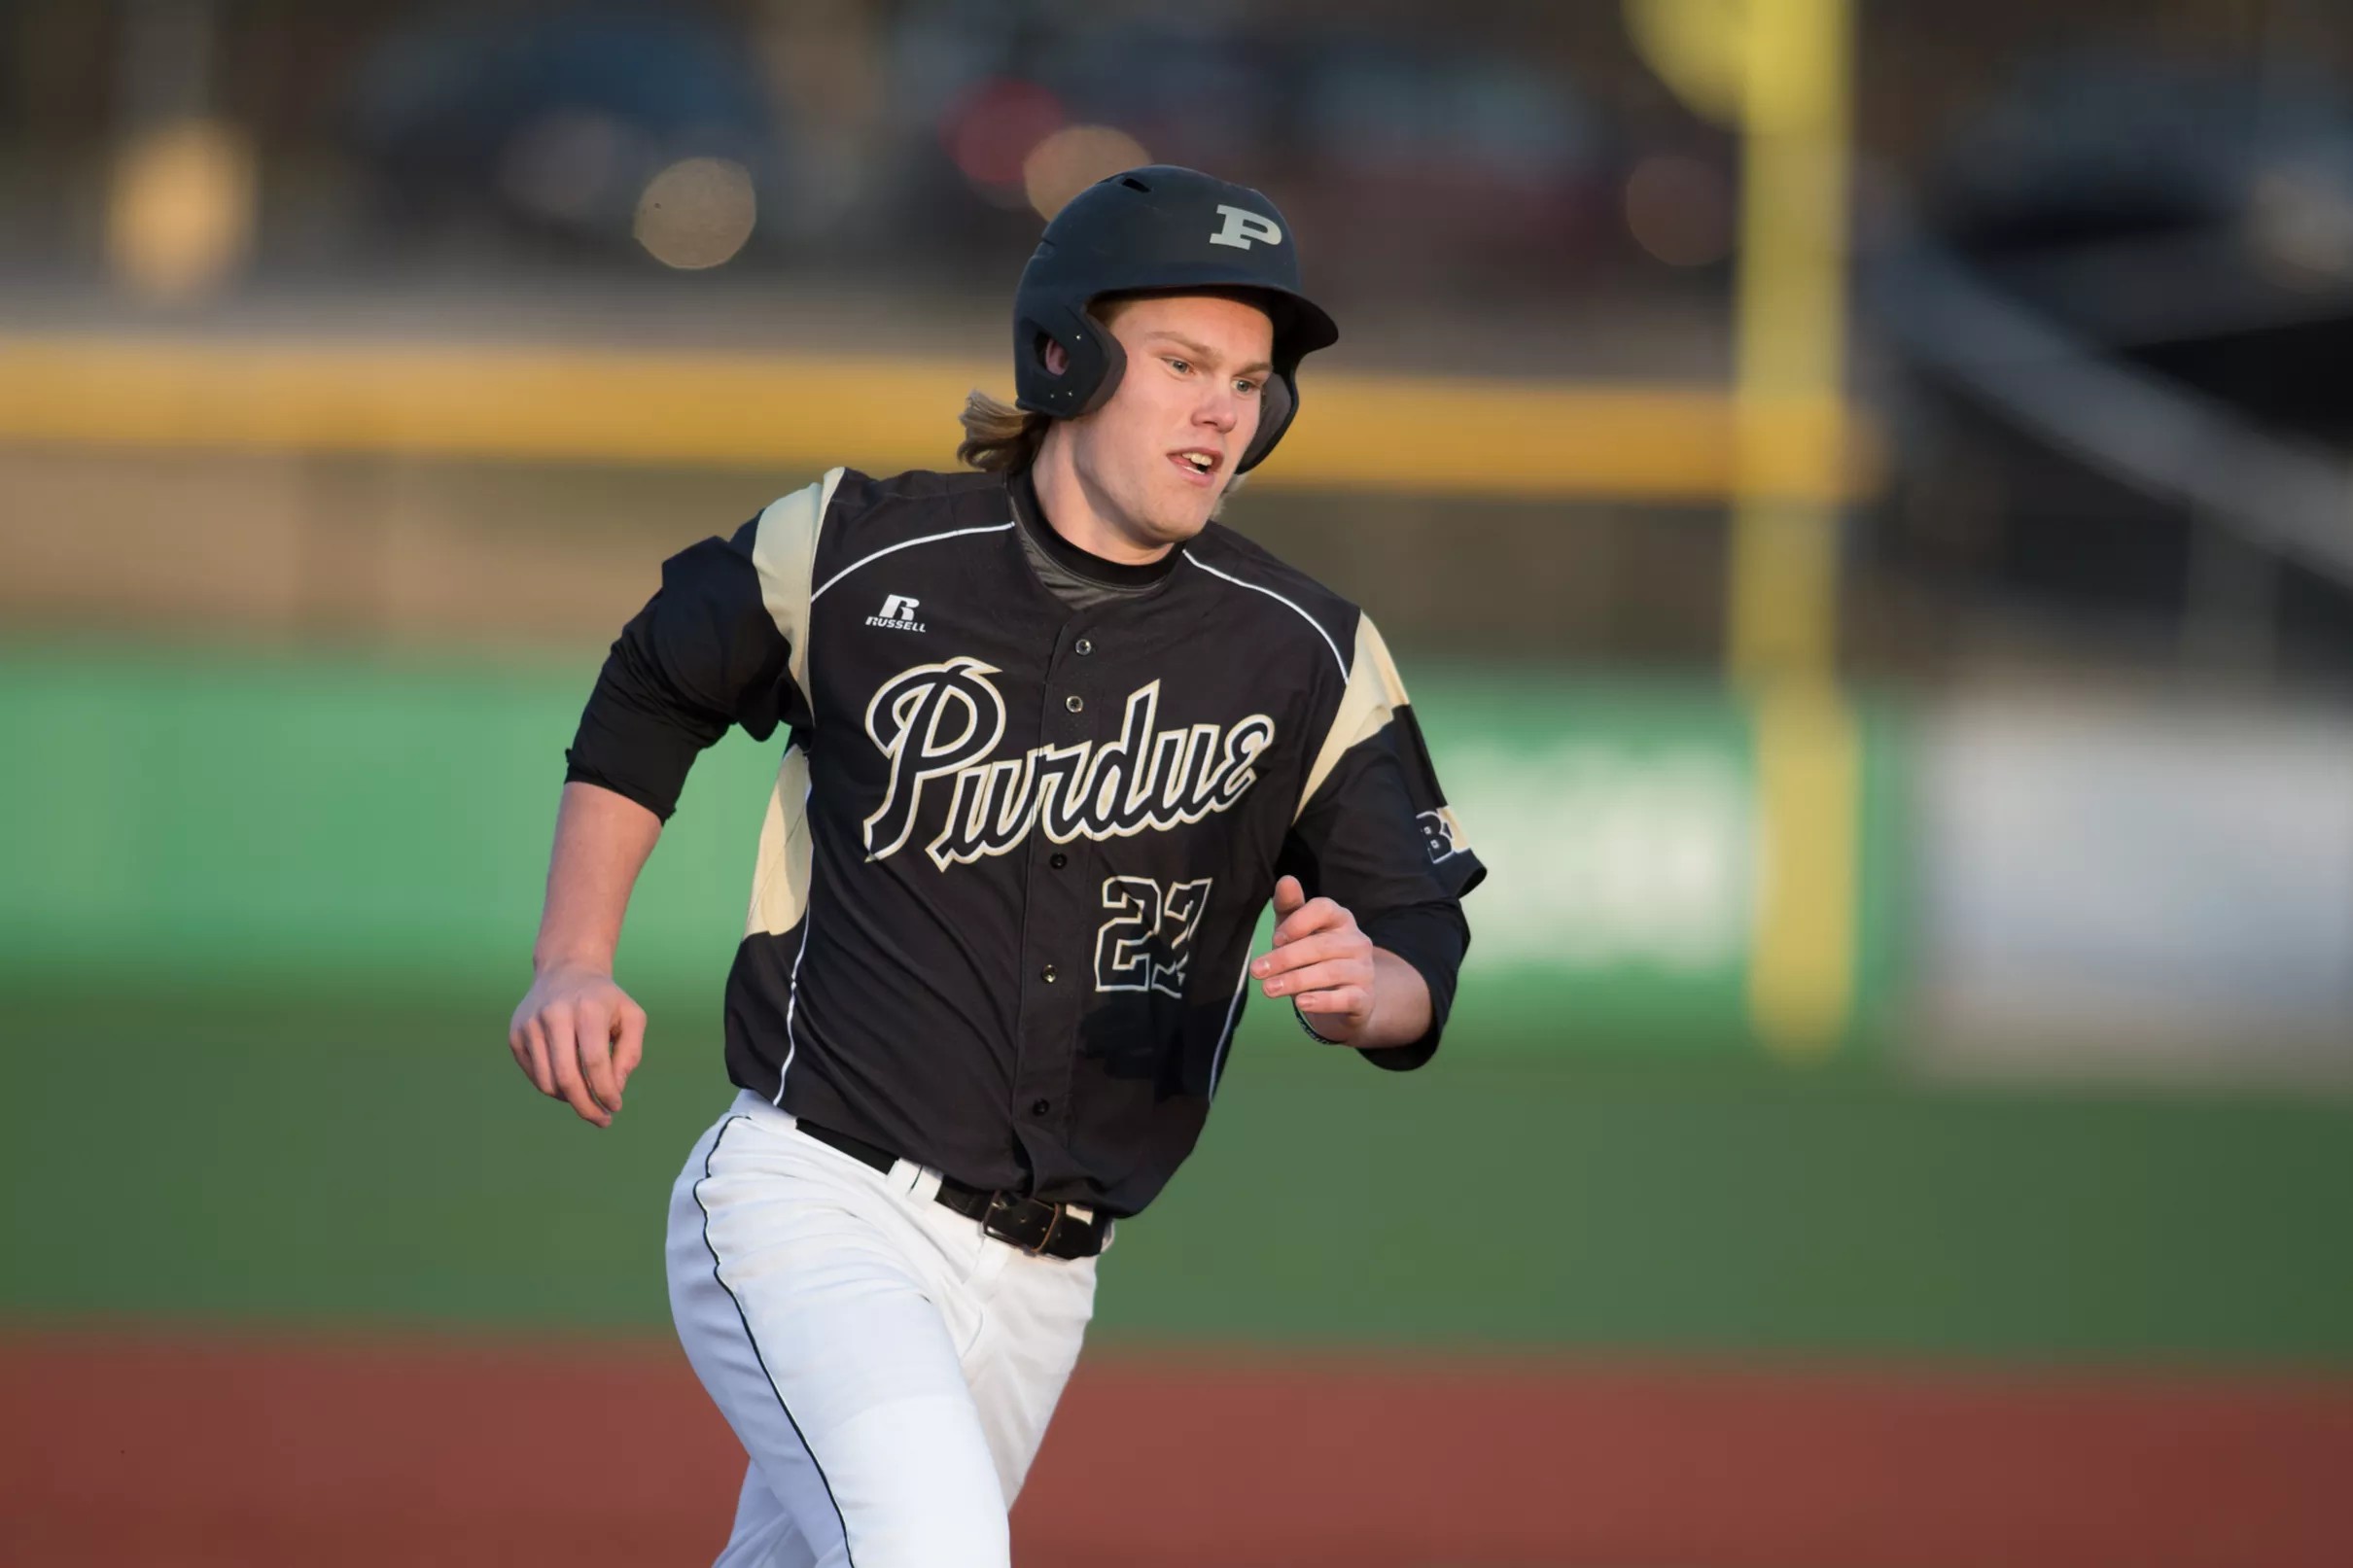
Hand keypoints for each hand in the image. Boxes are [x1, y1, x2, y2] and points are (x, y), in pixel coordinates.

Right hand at [508, 965, 646, 1127]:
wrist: (565, 971)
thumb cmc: (605, 1000)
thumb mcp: (632, 1018)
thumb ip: (630, 1054)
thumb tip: (613, 1089)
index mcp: (587, 1009)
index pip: (594, 1062)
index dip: (605, 1091)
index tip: (615, 1107)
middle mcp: (554, 1015)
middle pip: (567, 1078)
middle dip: (586, 1107)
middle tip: (601, 1120)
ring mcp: (530, 1025)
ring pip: (547, 1082)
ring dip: (570, 1099)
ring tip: (587, 1095)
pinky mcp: (515, 1035)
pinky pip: (535, 1075)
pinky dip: (554, 1086)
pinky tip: (570, 1079)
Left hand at [1250, 875, 1377, 1044]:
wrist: (1344, 999)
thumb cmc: (1313, 957)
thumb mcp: (1296, 931)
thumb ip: (1290, 907)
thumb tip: (1286, 880)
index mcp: (1340, 919)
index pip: (1324, 909)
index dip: (1299, 921)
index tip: (1275, 938)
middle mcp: (1357, 941)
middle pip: (1321, 945)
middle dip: (1285, 958)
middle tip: (1257, 971)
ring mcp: (1364, 970)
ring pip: (1331, 972)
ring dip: (1296, 980)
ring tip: (1268, 989)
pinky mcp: (1365, 998)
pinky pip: (1347, 998)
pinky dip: (1323, 1001)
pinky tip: (1301, 1003)